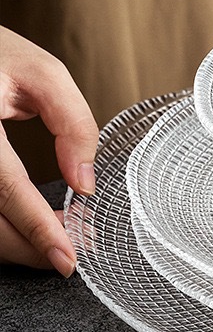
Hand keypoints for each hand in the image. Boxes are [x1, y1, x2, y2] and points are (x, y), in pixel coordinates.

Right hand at [0, 29, 98, 274]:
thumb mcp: (42, 72)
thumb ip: (72, 123)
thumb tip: (85, 182)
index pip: (6, 190)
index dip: (38, 229)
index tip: (69, 259)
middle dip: (33, 247)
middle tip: (78, 248)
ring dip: (19, 242)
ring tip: (62, 234)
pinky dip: (6, 225)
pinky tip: (35, 222)